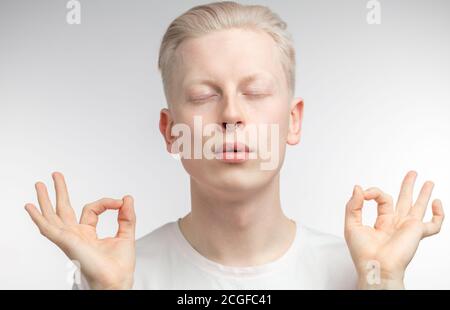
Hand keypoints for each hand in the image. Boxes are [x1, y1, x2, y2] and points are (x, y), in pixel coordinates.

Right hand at [24, 172, 135, 288]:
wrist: (117, 280)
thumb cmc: (119, 265)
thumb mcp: (126, 234)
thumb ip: (127, 216)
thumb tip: (127, 198)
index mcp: (88, 234)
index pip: (92, 209)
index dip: (106, 202)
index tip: (119, 203)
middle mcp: (76, 235)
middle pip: (64, 209)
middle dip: (60, 192)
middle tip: (55, 175)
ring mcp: (69, 239)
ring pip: (53, 215)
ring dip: (45, 199)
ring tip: (39, 184)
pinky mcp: (67, 242)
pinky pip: (48, 228)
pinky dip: (38, 218)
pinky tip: (30, 207)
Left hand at [344, 171, 443, 288]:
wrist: (376, 266)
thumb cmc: (363, 252)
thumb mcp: (351, 225)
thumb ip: (353, 205)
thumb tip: (358, 187)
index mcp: (382, 222)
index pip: (382, 199)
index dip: (374, 192)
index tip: (365, 193)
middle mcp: (396, 224)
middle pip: (404, 200)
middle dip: (408, 186)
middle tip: (412, 173)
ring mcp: (408, 227)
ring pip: (419, 207)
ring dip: (424, 194)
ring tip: (428, 182)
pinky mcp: (418, 232)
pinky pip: (434, 224)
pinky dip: (439, 214)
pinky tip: (437, 203)